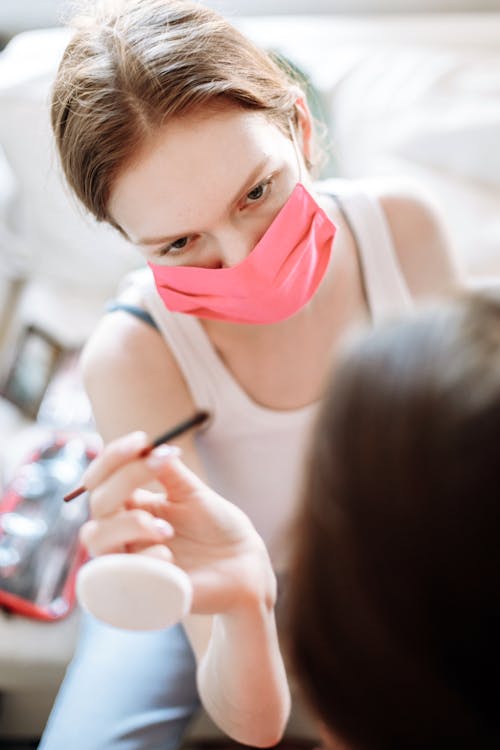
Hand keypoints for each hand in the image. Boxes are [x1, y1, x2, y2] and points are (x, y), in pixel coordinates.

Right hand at [79, 432, 275, 615]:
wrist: (243, 563)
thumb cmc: (216, 526)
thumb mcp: (193, 491)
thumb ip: (168, 470)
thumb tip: (150, 445)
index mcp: (133, 504)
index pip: (104, 477)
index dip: (115, 456)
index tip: (142, 439)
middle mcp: (124, 530)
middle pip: (98, 502)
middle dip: (125, 479)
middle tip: (159, 467)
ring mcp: (129, 559)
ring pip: (96, 538)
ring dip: (128, 525)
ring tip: (166, 529)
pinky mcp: (138, 587)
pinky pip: (121, 574)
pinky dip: (144, 560)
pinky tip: (171, 559)